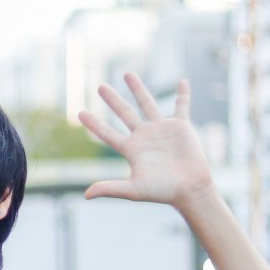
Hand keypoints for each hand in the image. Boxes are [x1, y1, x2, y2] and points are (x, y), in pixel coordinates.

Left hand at [77, 72, 215, 211]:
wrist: (189, 190)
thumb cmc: (162, 192)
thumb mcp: (133, 190)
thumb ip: (110, 188)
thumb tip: (85, 195)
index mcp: (131, 149)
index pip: (107, 134)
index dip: (94, 124)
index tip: (79, 113)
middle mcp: (144, 136)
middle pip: (124, 113)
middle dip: (112, 100)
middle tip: (100, 86)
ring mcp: (162, 130)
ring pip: (147, 104)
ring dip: (138, 89)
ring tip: (127, 74)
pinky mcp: (181, 127)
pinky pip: (182, 107)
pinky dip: (183, 95)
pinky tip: (182, 81)